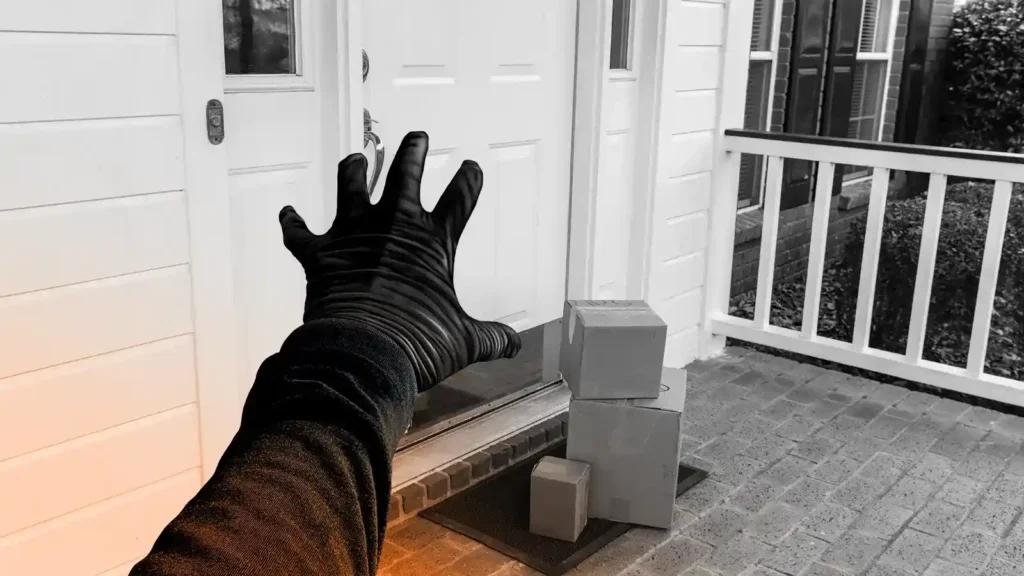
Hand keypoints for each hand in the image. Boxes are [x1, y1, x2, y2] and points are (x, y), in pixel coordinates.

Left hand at [278, 131, 520, 391]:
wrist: (361, 353)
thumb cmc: (417, 344)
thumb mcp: (463, 341)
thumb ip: (489, 337)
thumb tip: (513, 345)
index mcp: (432, 241)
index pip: (459, 198)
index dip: (468, 180)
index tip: (471, 167)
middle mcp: (392, 226)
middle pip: (404, 174)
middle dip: (413, 151)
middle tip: (418, 137)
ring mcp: (352, 234)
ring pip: (350, 186)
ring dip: (353, 169)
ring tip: (356, 158)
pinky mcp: (318, 254)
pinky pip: (299, 233)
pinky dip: (292, 223)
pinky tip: (287, 213)